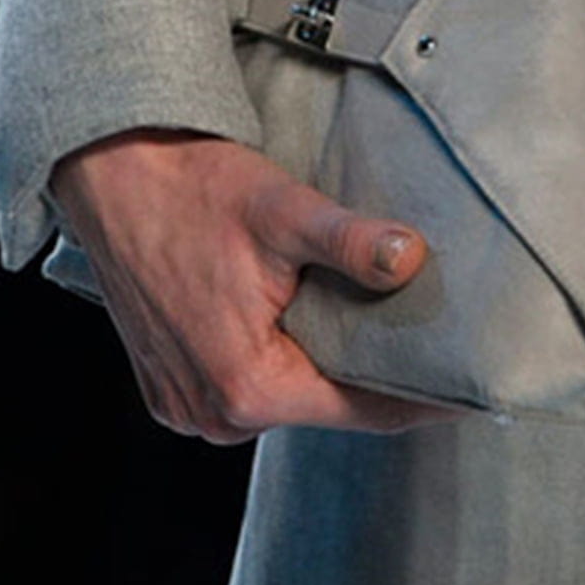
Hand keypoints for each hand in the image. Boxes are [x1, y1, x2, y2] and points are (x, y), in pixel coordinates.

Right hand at [48, 128, 455, 445]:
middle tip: (431, 340)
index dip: (423, 396)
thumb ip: (350, 242)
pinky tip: (300, 320)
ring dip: (323, 364)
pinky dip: (279, 359)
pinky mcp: (170, 387)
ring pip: (288, 397)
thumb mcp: (282, 211)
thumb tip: (410, 258)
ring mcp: (186, 405)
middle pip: (326, 405)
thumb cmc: (190, 189)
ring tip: (369, 324)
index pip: (364, 410)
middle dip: (375, 374)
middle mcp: (212, 413)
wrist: (111, 170)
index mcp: (246, 386)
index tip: (472, 385)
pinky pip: (247, 387)